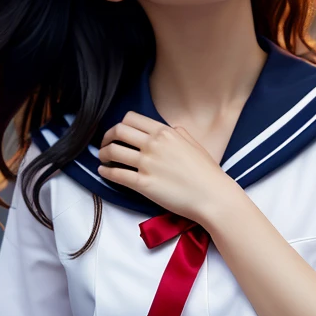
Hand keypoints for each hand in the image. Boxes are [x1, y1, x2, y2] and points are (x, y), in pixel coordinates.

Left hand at [97, 110, 234, 224]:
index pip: (131, 119)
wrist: (212, 196)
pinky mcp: (143, 184)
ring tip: (103, 159)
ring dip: (103, 154)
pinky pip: (116, 174)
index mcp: (165, 132)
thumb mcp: (193, 143)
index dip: (119, 125)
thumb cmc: (206, 172)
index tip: (117, 133)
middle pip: (118, 131)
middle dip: (106, 137)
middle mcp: (153, 144)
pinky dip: (106, 172)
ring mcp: (147, 163)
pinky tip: (104, 172)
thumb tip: (168, 129)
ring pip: (113, 151)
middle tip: (104, 144)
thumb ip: (177, 133)